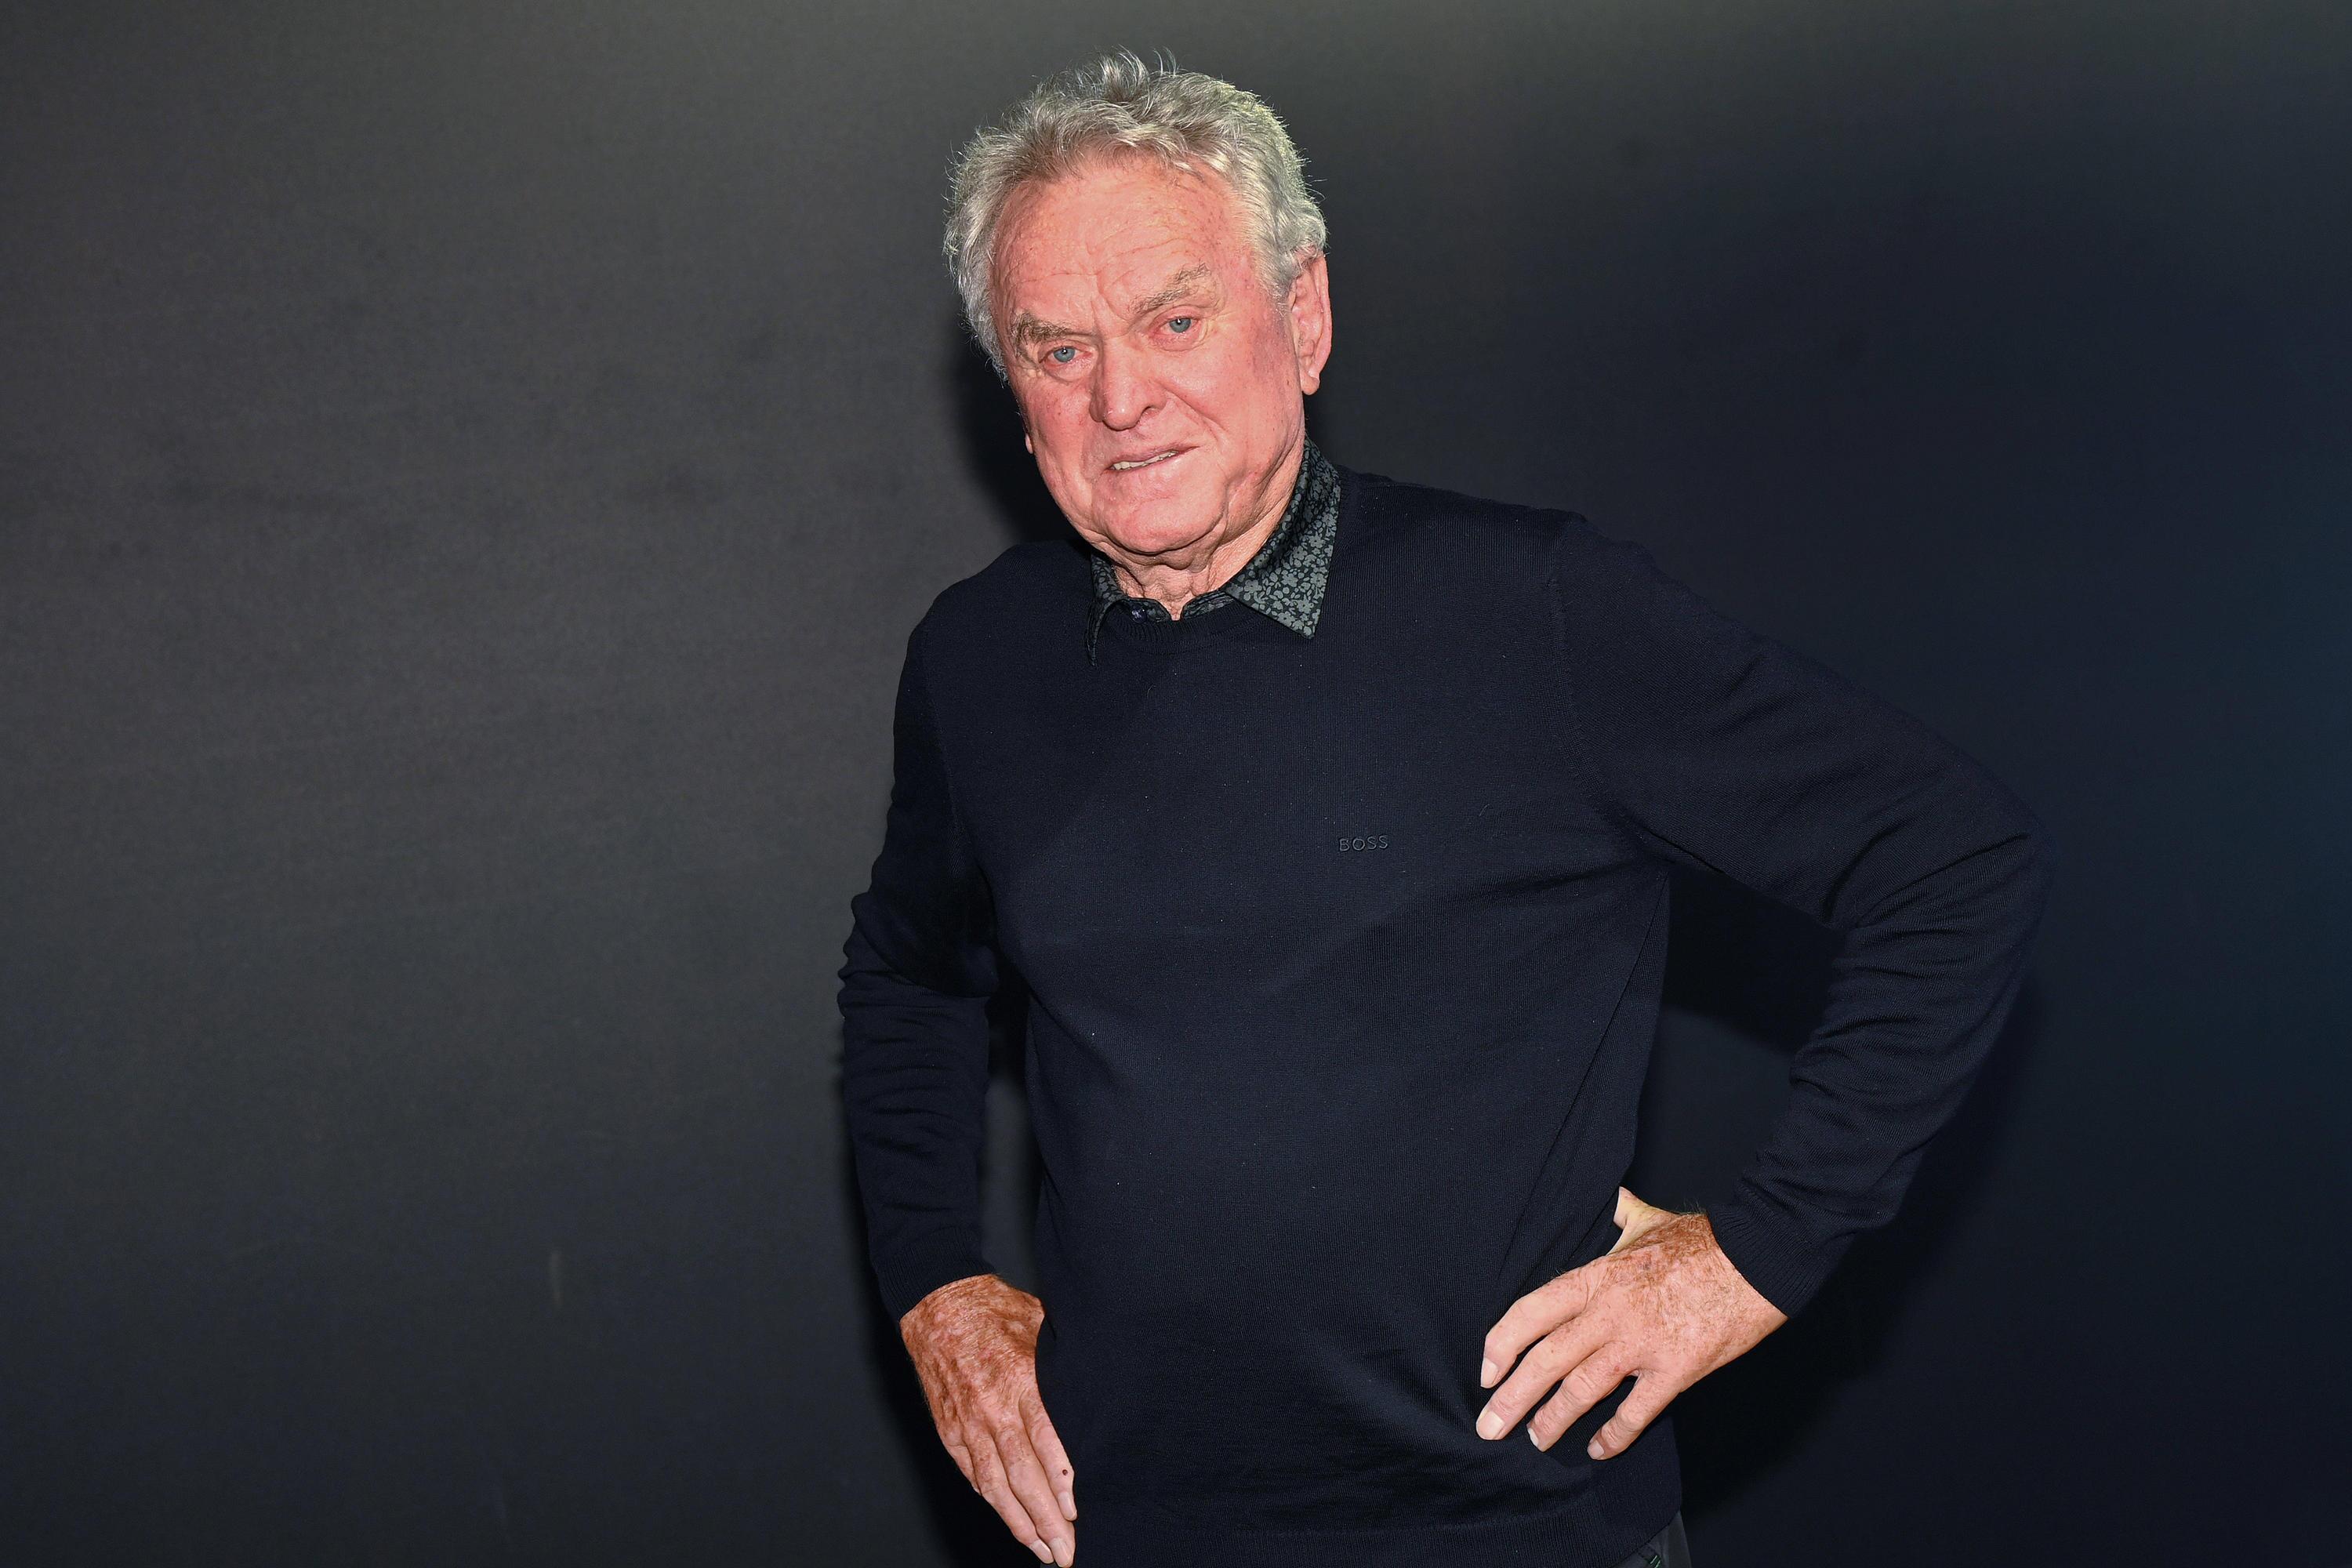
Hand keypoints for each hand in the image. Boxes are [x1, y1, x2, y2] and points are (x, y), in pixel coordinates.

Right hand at [900, 1274, 1077, 1565]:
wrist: (939, 1305)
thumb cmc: (997, 1311)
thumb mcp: (1041, 1324)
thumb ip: (1066, 1363)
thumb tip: (1103, 1386)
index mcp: (1019, 1379)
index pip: (1043, 1439)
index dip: (1059, 1479)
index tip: (1075, 1511)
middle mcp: (991, 1407)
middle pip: (1021, 1474)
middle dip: (1045, 1518)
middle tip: (1067, 1551)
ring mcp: (967, 1423)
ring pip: (994, 1484)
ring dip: (1019, 1522)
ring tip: (1042, 1551)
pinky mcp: (950, 1431)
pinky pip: (973, 1474)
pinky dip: (992, 1502)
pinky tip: (1012, 1521)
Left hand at [1476, 1187, 1787, 1458]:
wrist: (1757, 1258)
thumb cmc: (1702, 1240)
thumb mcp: (1648, 1219)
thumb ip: (1620, 1214)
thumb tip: (1610, 1197)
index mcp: (1597, 1277)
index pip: (1531, 1312)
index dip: (1501, 1344)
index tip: (1486, 1371)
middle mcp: (1610, 1312)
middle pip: (1546, 1359)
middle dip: (1513, 1397)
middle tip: (1490, 1426)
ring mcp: (1641, 1342)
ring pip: (1582, 1389)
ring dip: (1553, 1419)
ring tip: (1536, 1439)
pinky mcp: (1676, 1369)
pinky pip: (1636, 1411)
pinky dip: (1615, 1436)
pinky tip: (1599, 1449)